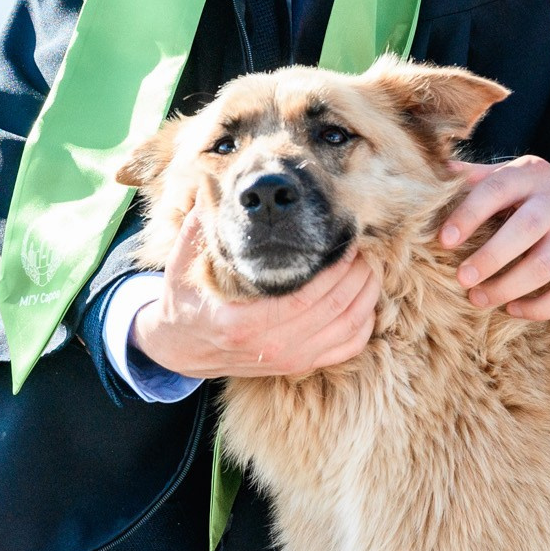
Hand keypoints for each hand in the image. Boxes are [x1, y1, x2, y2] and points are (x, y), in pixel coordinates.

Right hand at [132, 210, 378, 379]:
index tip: (346, 237)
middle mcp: (271, 346)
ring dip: (367, 295)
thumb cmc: (185, 302)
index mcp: (242, 323)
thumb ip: (197, 227)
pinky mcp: (299, 366)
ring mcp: (288, 360)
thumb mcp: (180, 265)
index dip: (334, 266)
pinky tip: (366, 298)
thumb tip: (206, 184)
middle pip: (335, 308)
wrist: (180, 349)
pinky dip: (364, 323)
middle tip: (363, 245)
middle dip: (358, 273)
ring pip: (348, 328)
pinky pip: (347, 348)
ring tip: (369, 264)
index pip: (306, 295)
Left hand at [439, 158, 549, 319]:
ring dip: (507, 288)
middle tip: (461, 278)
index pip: (497, 190)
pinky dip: (539, 309)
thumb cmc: (538, 189)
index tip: (444, 240)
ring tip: (477, 299)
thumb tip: (437, 171)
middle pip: (526, 229)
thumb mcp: (512, 172)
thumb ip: (476, 175)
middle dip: (490, 257)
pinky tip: (511, 309)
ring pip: (545, 266)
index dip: (469, 215)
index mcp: (530, 176)